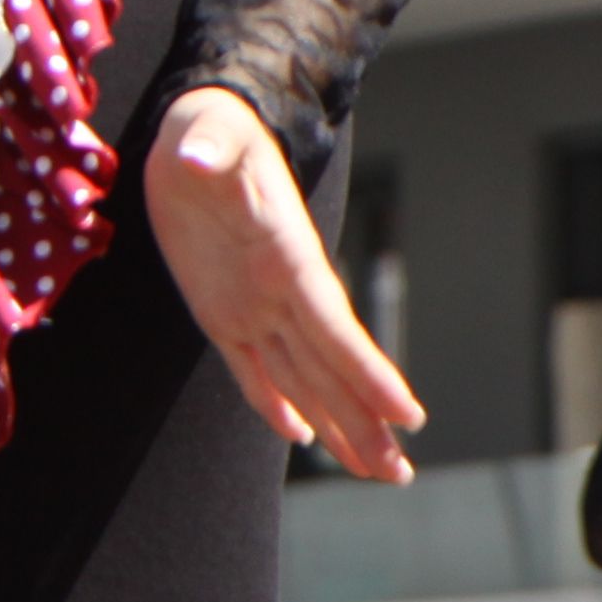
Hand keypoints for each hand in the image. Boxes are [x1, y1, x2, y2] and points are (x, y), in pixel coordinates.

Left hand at [139, 88, 422, 481]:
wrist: (200, 130)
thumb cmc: (215, 126)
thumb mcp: (212, 132)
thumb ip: (209, 149)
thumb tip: (193, 155)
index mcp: (288, 256)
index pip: (335, 325)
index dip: (368, 371)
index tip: (408, 415)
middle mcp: (280, 291)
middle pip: (329, 369)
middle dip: (365, 422)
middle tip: (399, 475)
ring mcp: (253, 305)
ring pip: (300, 378)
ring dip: (335, 424)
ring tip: (372, 470)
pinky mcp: (218, 310)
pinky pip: (251, 368)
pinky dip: (274, 404)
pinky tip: (301, 436)